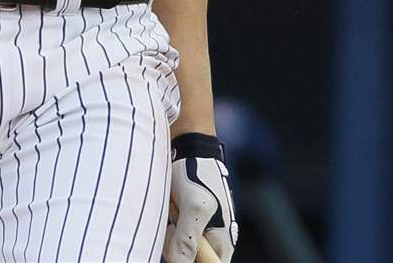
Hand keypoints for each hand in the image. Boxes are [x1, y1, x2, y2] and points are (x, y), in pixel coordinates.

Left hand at [164, 134, 236, 262]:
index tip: (180, 251)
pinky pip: (173, 232)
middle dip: (177, 247)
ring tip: (174, 207)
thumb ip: (188, 239)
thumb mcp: (195, 207)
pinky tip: (170, 205)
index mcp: (223, 239)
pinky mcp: (186, 217)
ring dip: (171, 232)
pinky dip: (169, 222)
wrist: (186, 142)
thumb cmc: (195, 170)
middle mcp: (213, 236)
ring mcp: (199, 226)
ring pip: (178, 246)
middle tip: (174, 224)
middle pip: (190, 259)